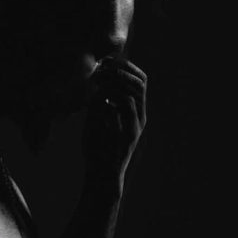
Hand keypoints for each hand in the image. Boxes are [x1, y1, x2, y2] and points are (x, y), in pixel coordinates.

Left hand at [81, 57, 146, 184]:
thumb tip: (96, 79)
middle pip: (139, 85)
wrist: (101, 176)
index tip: (106, 62)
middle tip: (100, 71)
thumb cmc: (98, 147)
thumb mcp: (98, 119)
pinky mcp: (125, 139)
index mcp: (136, 111)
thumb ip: (100, 100)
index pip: (141, 80)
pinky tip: (96, 103)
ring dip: (112, 86)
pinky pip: (118, 114)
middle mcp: (139, 118)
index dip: (126, 66)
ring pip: (130, 97)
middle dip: (120, 72)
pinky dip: (106, 103)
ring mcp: (134, 128)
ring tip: (96, 84)